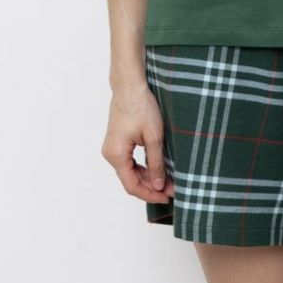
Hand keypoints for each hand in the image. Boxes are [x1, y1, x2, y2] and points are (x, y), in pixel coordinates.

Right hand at [101, 82, 175, 202]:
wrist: (130, 86)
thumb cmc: (141, 106)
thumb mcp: (154, 137)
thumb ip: (156, 164)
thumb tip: (158, 185)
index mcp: (116, 154)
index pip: (132, 185)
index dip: (150, 194)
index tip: (167, 197)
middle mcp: (110, 154)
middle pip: (130, 180)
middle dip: (151, 186)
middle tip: (172, 189)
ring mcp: (112, 148)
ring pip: (130, 171)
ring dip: (148, 177)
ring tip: (167, 181)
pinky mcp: (117, 142)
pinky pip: (129, 161)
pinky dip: (142, 167)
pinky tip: (156, 169)